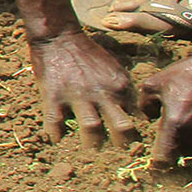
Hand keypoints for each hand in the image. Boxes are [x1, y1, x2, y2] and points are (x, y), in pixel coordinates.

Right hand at [28, 31, 136, 146]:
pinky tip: (57, 140)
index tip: (134, 144)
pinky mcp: (54, 96)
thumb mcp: (114, 68)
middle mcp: (102, 92)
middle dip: (122, 144)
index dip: (137, 133)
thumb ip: (123, 90)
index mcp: (120, 86)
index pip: (136, 117)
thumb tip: (133, 113)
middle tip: (118, 154)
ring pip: (91, 128)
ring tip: (90, 150)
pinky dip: (56, 134)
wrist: (59, 37)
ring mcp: (77, 95)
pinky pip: (55, 122)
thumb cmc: (88, 53)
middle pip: (121, 127)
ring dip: (92, 144)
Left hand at [139, 45, 191, 167]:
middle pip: (181, 155)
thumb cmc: (187, 74)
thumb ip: (145, 105)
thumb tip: (149, 119)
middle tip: (170, 136)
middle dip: (175, 149)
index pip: (164, 158)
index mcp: (175, 124)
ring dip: (190, 144)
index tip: (154, 164)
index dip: (158, 164)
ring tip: (185, 124)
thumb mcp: (154, 84)